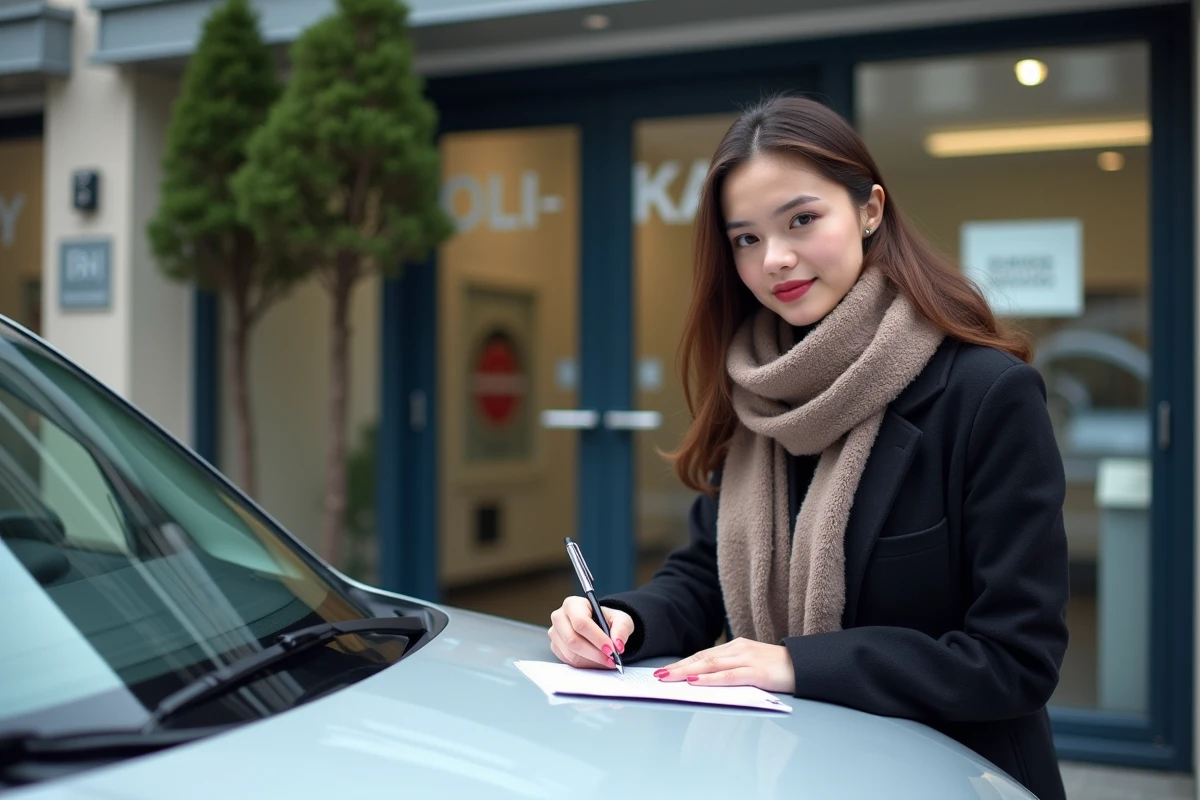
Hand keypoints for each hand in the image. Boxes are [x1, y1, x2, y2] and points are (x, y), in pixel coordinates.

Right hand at [548, 597, 634, 669]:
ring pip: (571, 653)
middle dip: (594, 653)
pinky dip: (586, 664)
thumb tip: (618, 644)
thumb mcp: (620, 619)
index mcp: (573, 604)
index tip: (611, 649)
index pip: (581, 622)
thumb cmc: (607, 619)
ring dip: (592, 661)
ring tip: (607, 660)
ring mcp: (555, 633)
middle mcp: (559, 617)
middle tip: (611, 659)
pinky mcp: (555, 647)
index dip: (596, 638)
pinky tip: (597, 661)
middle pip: (573, 639)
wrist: (598, 625)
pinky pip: (569, 661)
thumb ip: (622, 629)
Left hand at [653, 638, 795, 693]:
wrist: (807, 665)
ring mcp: (748, 659)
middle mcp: (739, 649)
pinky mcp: (757, 673)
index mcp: (736, 647)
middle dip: (678, 667)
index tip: (665, 670)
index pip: (703, 655)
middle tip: (658, 675)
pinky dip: (711, 679)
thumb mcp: (752, 665)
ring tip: (669, 678)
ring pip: (711, 665)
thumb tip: (706, 681)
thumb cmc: (780, 669)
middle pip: (702, 658)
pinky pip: (729, 676)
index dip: (683, 663)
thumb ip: (732, 670)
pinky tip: (697, 681)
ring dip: (687, 672)